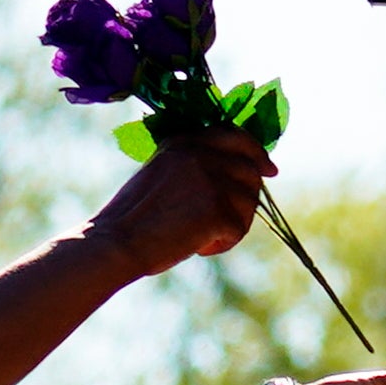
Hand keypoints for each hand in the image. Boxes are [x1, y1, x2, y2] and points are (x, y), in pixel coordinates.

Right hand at [92, 129, 271, 277]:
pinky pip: (238, 229)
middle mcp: (200, 153)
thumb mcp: (161, 173)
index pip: (235, 136)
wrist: (116, 243)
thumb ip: (192, 166)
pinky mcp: (218, 209)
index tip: (269, 169)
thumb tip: (234, 174)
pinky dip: (222, 244)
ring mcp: (211, 179)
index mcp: (185, 141)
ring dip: (232, 224)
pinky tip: (198, 248)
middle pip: (249, 170)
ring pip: (249, 202)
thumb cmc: (132, 219)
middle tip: (235, 218)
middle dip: (248, 195)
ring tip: (201, 236)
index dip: (256, 153)